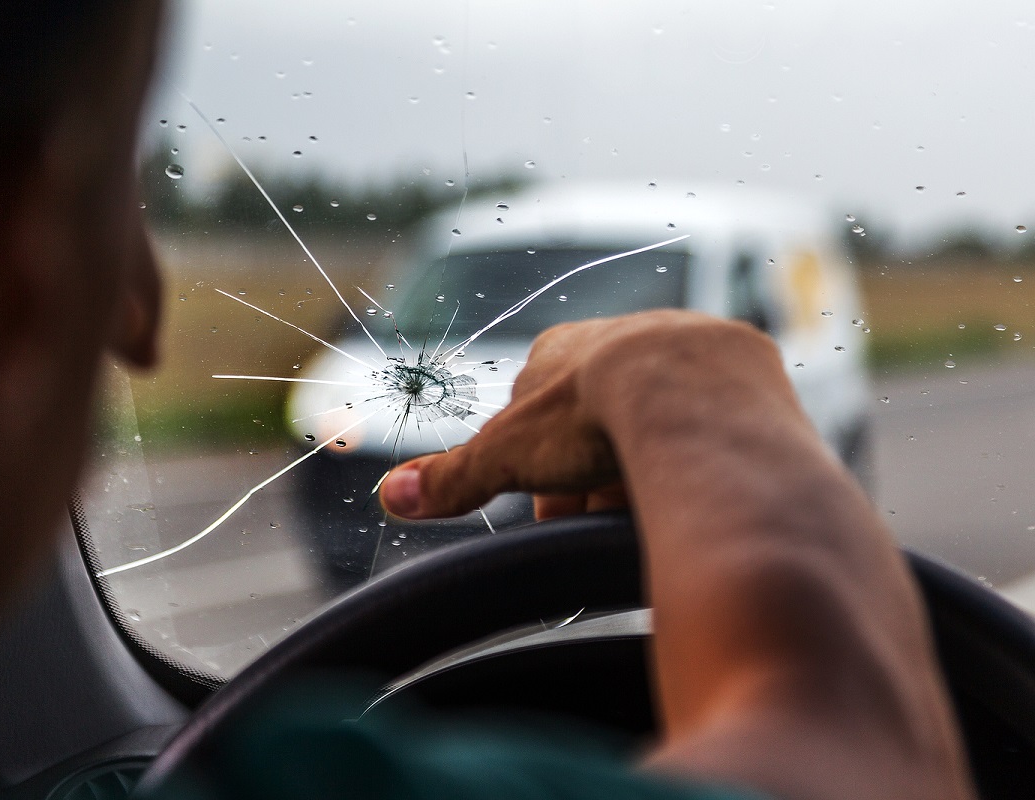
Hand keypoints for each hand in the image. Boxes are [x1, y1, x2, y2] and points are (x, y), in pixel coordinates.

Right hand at [379, 310, 781, 520]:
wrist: (695, 394)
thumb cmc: (593, 414)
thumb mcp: (509, 453)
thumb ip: (454, 476)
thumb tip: (392, 495)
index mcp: (563, 349)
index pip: (541, 417)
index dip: (544, 473)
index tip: (557, 514)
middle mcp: (625, 335)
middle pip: (601, 418)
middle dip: (598, 473)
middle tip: (607, 519)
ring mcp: (687, 345)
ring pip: (659, 416)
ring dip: (650, 462)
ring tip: (656, 507)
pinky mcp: (743, 367)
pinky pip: (716, 416)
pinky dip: (703, 451)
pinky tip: (702, 480)